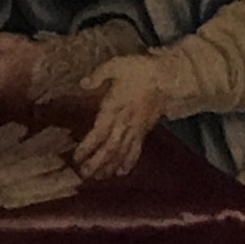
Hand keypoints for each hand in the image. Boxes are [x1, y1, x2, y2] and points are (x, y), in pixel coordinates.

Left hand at [70, 53, 169, 182]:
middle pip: (109, 148)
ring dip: (110, 166)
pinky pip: (136, 150)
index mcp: (113, 108)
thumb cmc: (140, 70)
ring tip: (99, 178)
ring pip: (121, 153)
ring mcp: (135, 129)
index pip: (98, 133)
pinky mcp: (145, 131)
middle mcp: (124, 123)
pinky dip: (129, 162)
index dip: (87, 147)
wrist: (168, 76)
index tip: (76, 158)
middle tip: (84, 175)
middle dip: (96, 163)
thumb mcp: (116, 65)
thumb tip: (82, 84)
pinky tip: (122, 172)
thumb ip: (98, 75)